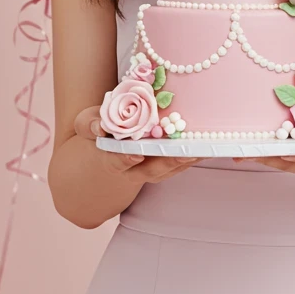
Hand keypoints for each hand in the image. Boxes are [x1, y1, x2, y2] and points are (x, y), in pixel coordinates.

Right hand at [74, 107, 201, 182]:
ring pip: (169, 169)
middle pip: (151, 170)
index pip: (117, 161)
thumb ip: (92, 123)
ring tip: (204, 148)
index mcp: (110, 157)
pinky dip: (192, 156)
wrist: (104, 150)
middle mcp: (131, 169)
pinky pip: (178, 164)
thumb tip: (100, 126)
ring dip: (187, 161)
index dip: (126, 159)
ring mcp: (149, 169)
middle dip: (169, 162)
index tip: (136, 155)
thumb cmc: (97, 130)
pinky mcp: (163, 166)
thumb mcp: (87, 124)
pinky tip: (207, 146)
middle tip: (186, 154)